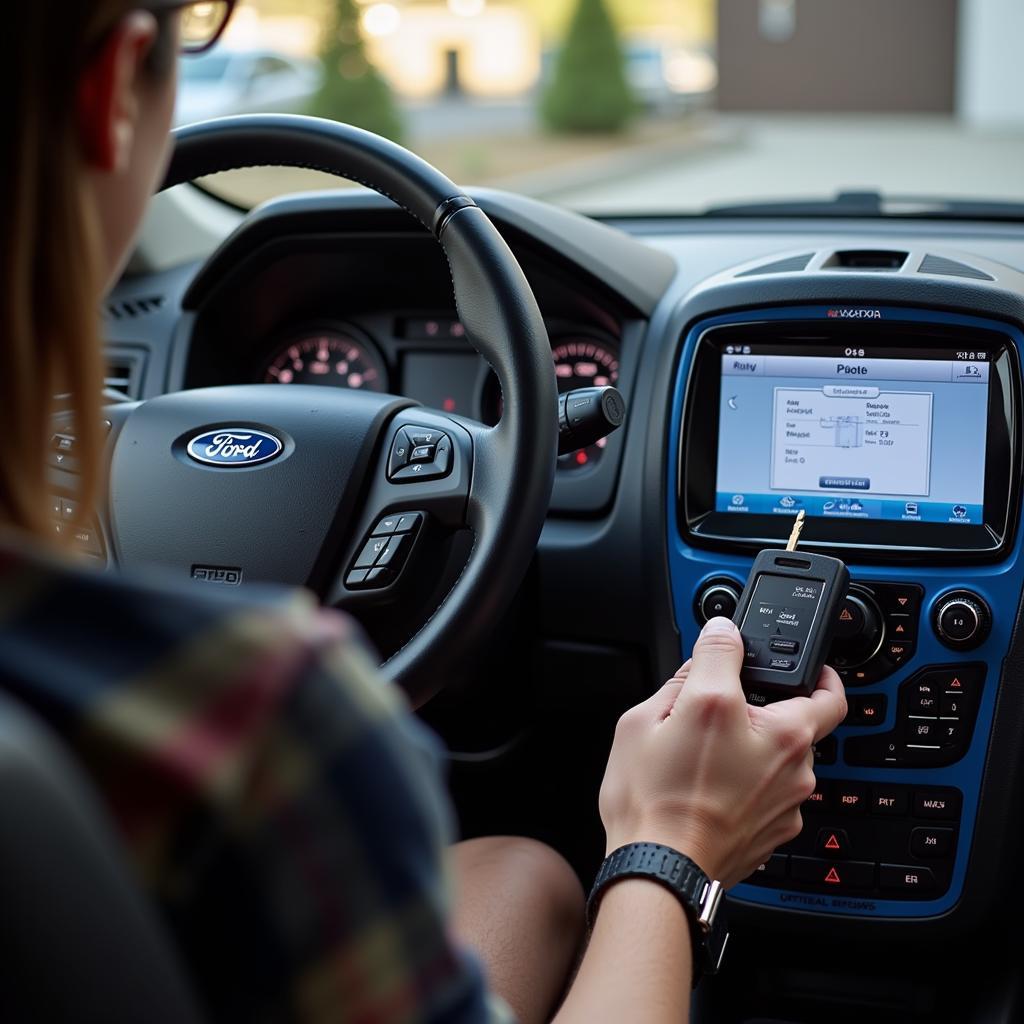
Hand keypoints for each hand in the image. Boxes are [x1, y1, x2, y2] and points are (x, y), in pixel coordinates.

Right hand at [599, 617, 846, 886]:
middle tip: (723, 707)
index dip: (819, 670)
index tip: (805, 665)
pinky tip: (708, 785)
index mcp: (778, 730)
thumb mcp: (661, 710)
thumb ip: (702, 663)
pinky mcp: (778, 831)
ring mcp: (789, 804)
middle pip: (797, 721)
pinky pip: (770, 792)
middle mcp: (795, 766)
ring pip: (781, 758)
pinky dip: (747, 782)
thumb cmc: (654, 800)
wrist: (658, 871)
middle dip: (763, 709)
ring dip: (753, 748)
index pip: (827, 688)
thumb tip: (721, 634)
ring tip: (702, 753)